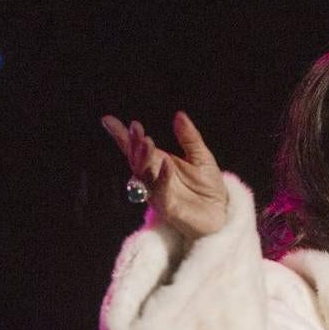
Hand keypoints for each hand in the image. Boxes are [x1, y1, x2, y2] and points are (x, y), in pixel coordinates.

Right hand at [101, 111, 227, 239]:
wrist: (220, 214)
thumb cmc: (208, 187)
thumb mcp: (201, 157)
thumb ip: (189, 138)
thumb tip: (178, 115)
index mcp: (158, 163)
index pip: (135, 148)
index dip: (121, 135)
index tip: (107, 120)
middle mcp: (153, 179)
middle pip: (137, 160)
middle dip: (134, 144)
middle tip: (136, 128)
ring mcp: (158, 194)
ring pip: (144, 176)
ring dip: (144, 159)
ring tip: (147, 141)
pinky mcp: (169, 209)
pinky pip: (162, 193)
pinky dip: (163, 178)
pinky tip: (166, 164)